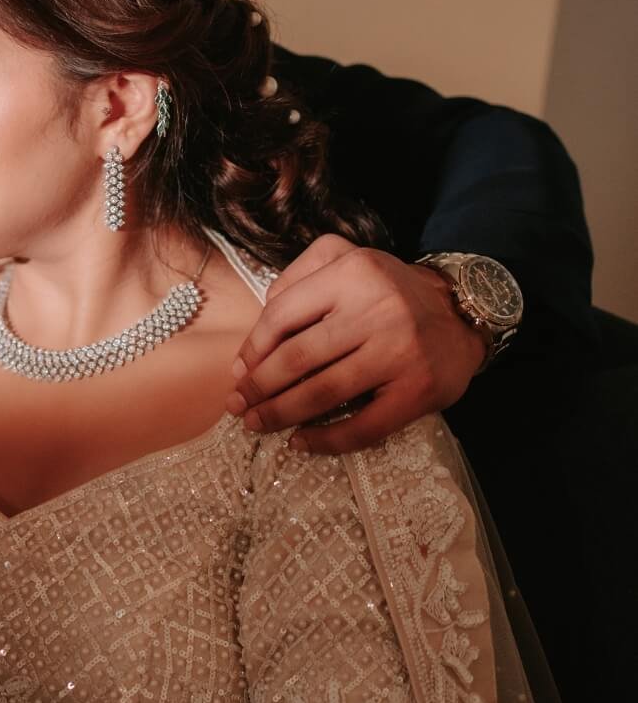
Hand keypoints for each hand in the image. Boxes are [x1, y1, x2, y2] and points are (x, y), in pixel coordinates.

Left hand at [226, 236, 486, 454]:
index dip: (253, 350)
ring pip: (323, 392)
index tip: (238, 372)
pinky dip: (326, 440)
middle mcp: (376, 310)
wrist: (463, 313)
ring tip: (256, 424)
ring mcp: (400, 352)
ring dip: (280, 414)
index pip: (283, 315)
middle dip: (259, 387)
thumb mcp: (347, 259)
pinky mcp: (418, 390)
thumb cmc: (389, 291)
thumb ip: (300, 276)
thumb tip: (258, 332)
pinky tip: (301, 443)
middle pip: (297, 358)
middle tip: (238, 405)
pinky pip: (363, 426)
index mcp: (352, 274)